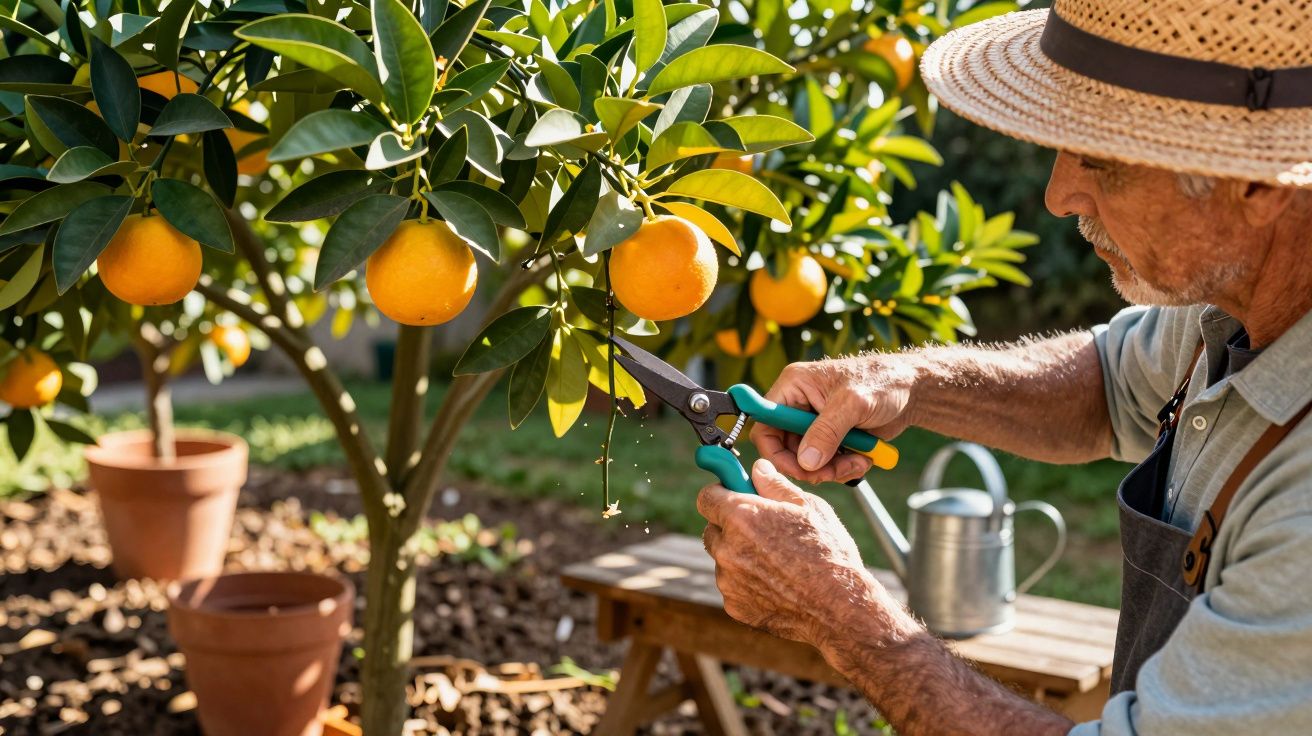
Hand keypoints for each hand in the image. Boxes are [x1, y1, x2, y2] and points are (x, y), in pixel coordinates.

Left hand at [698, 459, 898, 648]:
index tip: (733, 495)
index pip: (706, 498)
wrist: (840, 607)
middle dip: (730, 526)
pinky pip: (733, 586)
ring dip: (740, 555)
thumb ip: (775, 485)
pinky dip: (747, 582)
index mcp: (742, 517)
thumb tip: (758, 468)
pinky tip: (778, 583)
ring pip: (724, 560)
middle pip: (712, 529)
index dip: (720, 493)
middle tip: (761, 529)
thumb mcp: (809, 507)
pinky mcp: (735, 606)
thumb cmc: (829, 553)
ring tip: (778, 561)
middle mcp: (727, 549)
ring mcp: (728, 581)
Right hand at [751, 354, 917, 482]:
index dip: (775, 450)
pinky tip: (863, 459)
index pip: (765, 422)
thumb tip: (806, 462)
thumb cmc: (884, 381)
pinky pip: (825, 464)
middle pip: (785, 448)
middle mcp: (799, 405)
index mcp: (794, 386)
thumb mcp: (853, 403)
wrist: (913, 390)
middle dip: (810, 466)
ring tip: (858, 461)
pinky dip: (843, 468)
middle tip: (834, 472)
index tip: (799, 467)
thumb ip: (827, 432)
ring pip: (807, 461)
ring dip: (831, 470)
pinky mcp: (831, 438)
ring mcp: (815, 424)